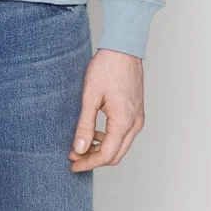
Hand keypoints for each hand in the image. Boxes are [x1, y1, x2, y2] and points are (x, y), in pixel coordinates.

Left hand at [68, 48, 144, 170]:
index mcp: (124, 122)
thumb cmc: (107, 67)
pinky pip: (124, 134)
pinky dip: (109, 139)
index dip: (88, 162)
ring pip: (120, 146)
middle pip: (115, 155)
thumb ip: (85, 125)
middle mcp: (135, 124)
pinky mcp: (136, 112)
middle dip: (94, 159)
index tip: (72, 163)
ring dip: (101, 150)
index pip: (107, 155)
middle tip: (74, 156)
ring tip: (81, 145)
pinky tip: (95, 132)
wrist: (123, 48)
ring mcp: (138, 118)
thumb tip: (79, 148)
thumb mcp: (90, 96)